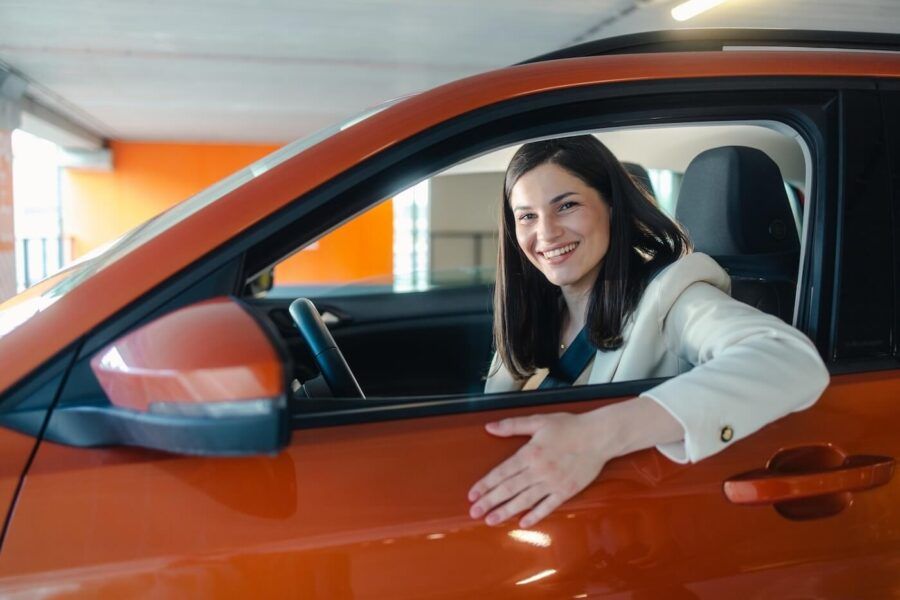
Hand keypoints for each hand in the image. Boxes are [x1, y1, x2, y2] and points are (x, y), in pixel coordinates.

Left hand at [467, 412, 611, 527]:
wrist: (599, 436)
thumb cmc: (569, 426)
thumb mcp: (538, 421)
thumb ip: (512, 425)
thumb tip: (489, 427)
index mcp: (530, 453)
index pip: (502, 472)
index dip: (486, 484)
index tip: (472, 495)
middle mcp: (539, 470)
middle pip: (509, 489)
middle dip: (490, 501)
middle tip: (474, 512)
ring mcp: (553, 483)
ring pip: (525, 500)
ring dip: (506, 511)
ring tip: (490, 520)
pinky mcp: (566, 491)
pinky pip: (548, 506)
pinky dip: (535, 515)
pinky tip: (523, 523)